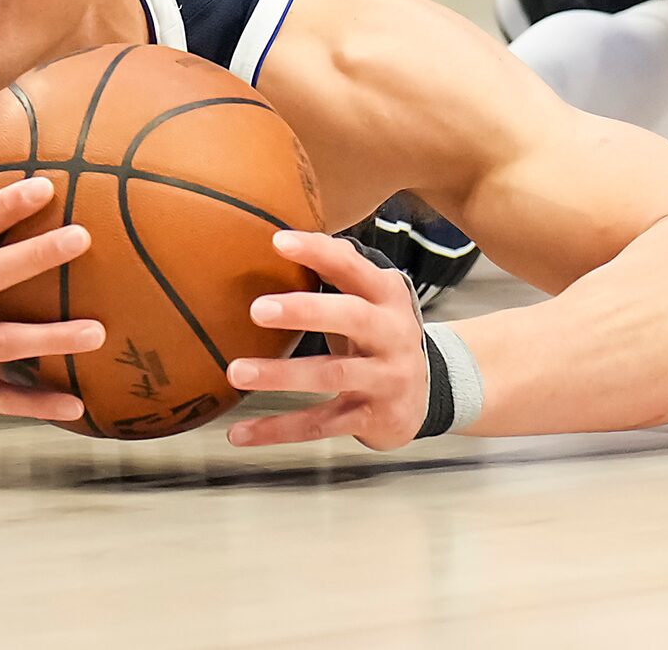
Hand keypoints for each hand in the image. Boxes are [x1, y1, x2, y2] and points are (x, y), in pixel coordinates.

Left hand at [226, 231, 430, 448]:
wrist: (431, 394)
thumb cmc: (381, 335)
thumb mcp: (372, 301)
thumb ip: (341, 271)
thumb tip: (286, 235)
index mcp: (387, 297)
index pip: (354, 267)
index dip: (319, 252)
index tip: (278, 241)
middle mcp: (392, 334)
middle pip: (351, 317)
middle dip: (305, 311)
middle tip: (257, 309)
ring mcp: (386, 378)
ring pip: (332, 375)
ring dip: (282, 375)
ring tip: (236, 371)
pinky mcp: (373, 417)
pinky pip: (321, 425)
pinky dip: (278, 429)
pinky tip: (239, 433)